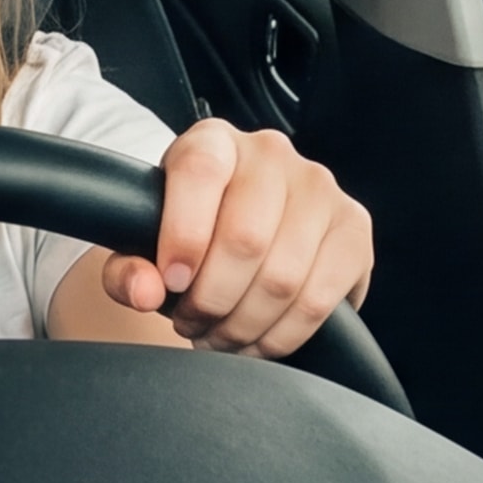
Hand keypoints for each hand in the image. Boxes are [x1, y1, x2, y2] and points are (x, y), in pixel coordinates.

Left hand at [105, 121, 371, 356]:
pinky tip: (258, 341)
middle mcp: (271, 153)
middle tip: (192, 323)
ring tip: (220, 336)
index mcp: (213, 141)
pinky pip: (319, 301)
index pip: (199, 174)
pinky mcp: (354, 229)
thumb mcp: (142, 244)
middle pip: (245, 239)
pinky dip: (282, 336)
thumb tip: (145, 290)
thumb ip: (128, 268)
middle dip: (212, 300)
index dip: (183, 236)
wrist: (245, 227)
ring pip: (283, 278)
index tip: (172, 284)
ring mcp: (321, 189)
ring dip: (244, 325)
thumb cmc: (190, 233)